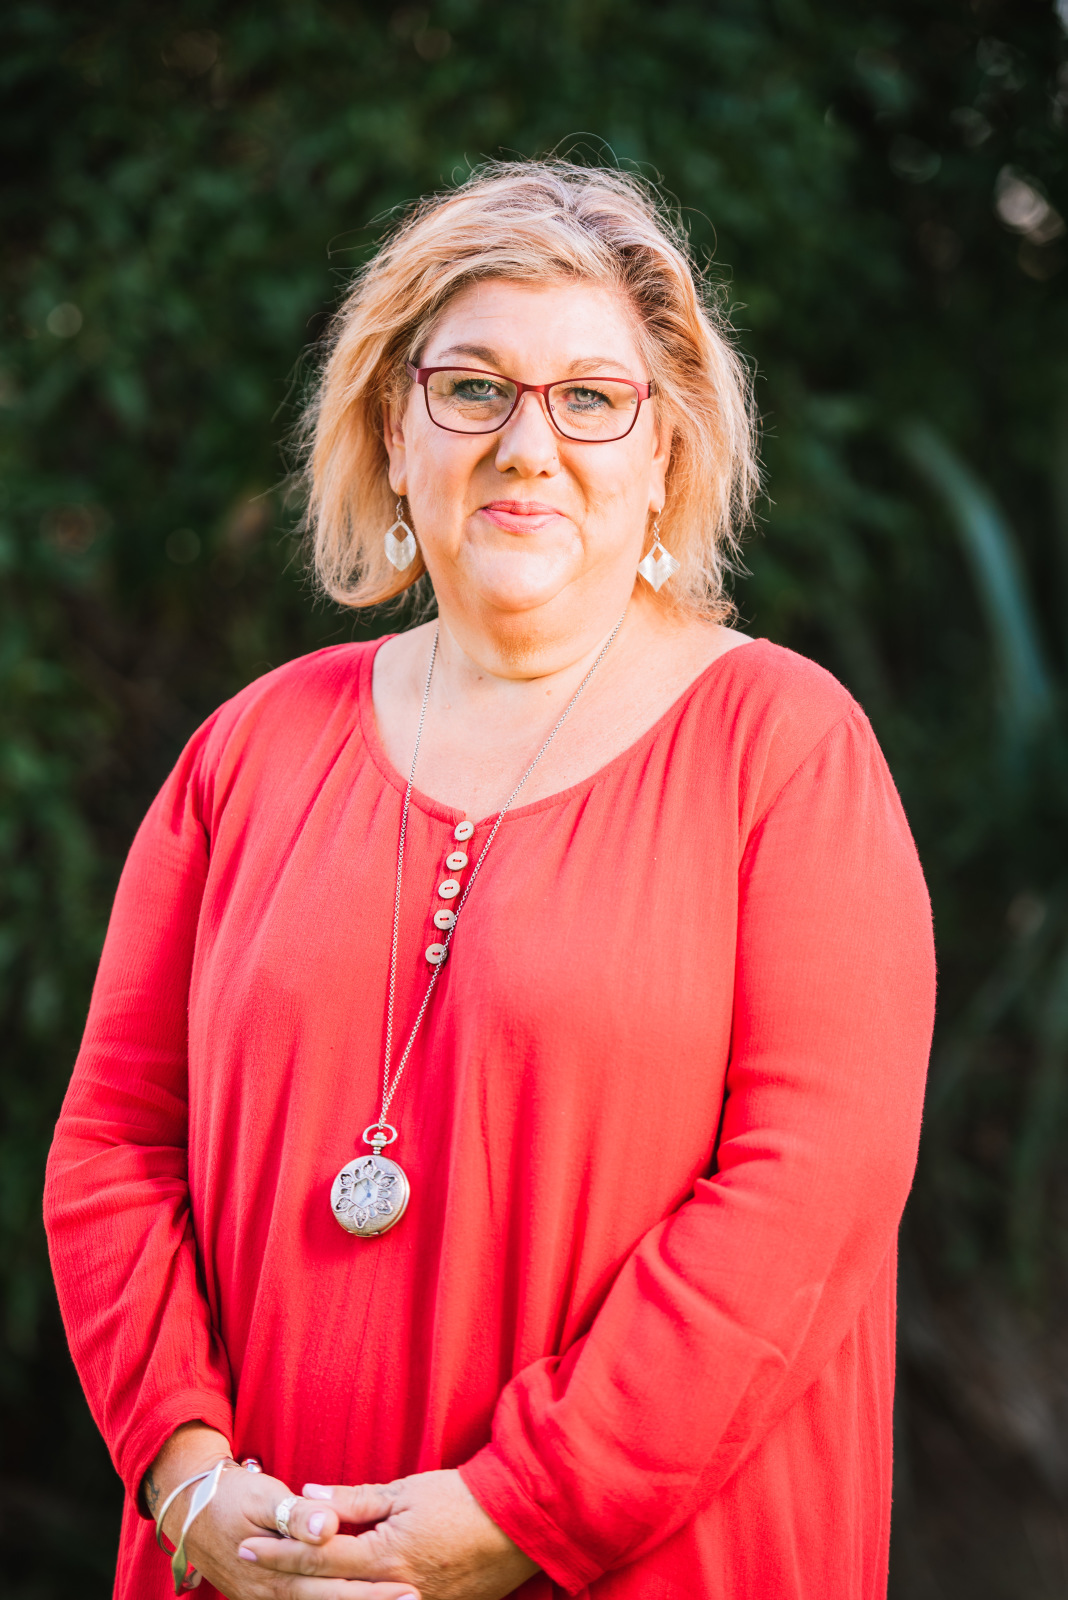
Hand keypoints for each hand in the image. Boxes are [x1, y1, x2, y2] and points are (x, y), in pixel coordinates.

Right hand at [144, 1424, 418, 1598]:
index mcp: (275, 1573)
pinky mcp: (267, 1597)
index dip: (370, 1592)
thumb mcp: (263, 1496)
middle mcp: (272, 1596)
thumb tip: (328, 1526)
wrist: (188, 1510)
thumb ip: (296, 1515)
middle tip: (415, 1598)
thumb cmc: (230, 1496)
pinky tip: (360, 1597)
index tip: (407, 1587)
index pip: (332, 1588)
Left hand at [238, 1469, 538, 1599]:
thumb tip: (311, 1495)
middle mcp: (393, 1591)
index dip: (279, 1552)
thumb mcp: (406, 1490)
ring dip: (315, 1594)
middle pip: (325, 1591)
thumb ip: (355, 1498)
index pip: (317, 1557)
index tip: (245, 1547)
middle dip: (284, 1578)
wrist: (518, 1523)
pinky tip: (338, 1593)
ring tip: (283, 1585)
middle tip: (246, 1566)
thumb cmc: (462, 1499)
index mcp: (384, 1557)